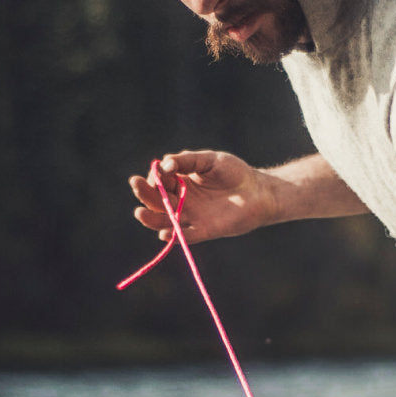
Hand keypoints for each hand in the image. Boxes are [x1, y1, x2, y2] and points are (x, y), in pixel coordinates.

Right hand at [129, 150, 275, 243]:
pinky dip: (176, 237)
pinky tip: (165, 233)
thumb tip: (164, 165)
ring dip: (151, 218)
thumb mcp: (210, 160)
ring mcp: (192, 216)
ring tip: (140, 213)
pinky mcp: (205, 230)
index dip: (154, 177)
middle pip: (157, 201)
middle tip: (136, 184)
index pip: (159, 182)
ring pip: (165, 220)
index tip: (158, 171)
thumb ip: (187, 160)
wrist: (259, 191)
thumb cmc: (235, 172)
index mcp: (181, 182)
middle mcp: (182, 200)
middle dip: (145, 193)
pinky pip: (186, 236)